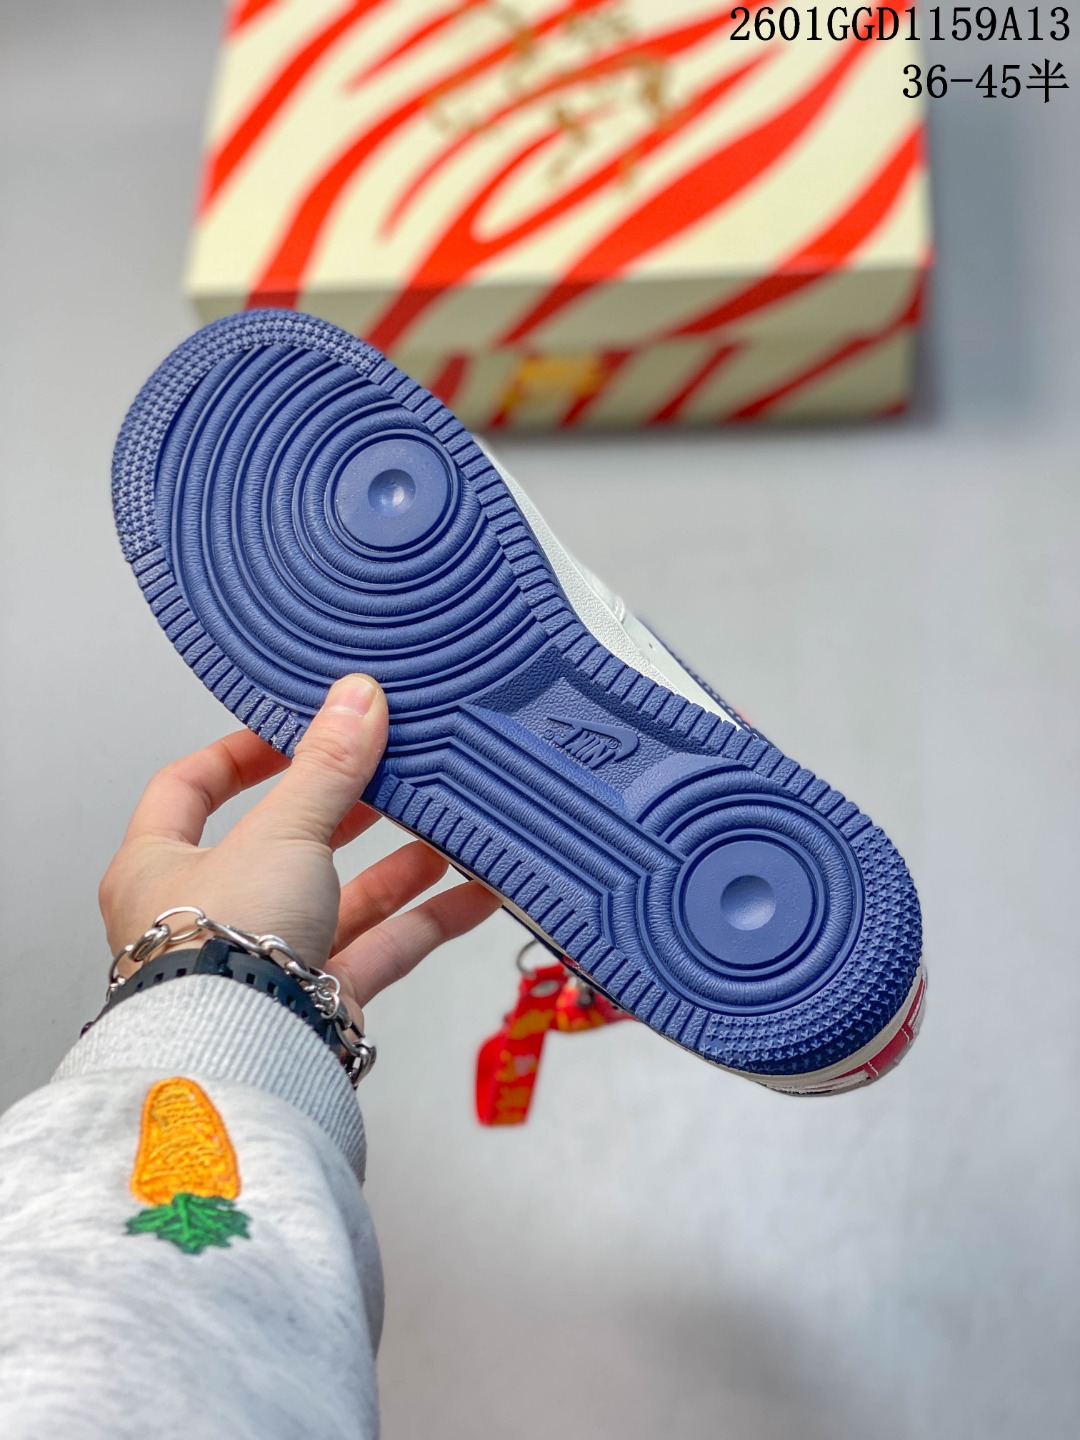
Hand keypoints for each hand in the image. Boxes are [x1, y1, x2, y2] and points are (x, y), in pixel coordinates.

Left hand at [98, 674, 501, 1021]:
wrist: (241, 1061)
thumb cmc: (219, 950)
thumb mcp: (282, 830)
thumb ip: (327, 767)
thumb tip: (357, 698)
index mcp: (159, 866)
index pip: (187, 789)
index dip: (239, 754)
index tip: (295, 730)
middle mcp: (207, 915)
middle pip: (280, 844)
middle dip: (341, 809)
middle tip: (386, 772)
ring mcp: (262, 961)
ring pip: (337, 899)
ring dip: (394, 866)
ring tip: (443, 827)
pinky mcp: (314, 1002)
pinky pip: (376, 950)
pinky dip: (425, 922)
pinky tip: (473, 894)